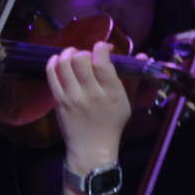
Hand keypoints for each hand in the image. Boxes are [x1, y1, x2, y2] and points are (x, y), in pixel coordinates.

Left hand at [49, 41, 132, 191]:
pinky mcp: (58, 100)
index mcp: (111, 91)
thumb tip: (142, 54)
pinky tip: (57, 61)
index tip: (104, 47)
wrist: (92, 147)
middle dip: (84, 51)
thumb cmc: (113, 123)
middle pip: (81, 59)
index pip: (102, 61)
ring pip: (64, 64)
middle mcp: (90, 92)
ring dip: (67, 54)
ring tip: (72, 55)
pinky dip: (52, 63)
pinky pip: (51, 76)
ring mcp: (72, 96)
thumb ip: (133, 77)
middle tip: (87, 56)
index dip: (101, 47)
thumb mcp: (128, 101)